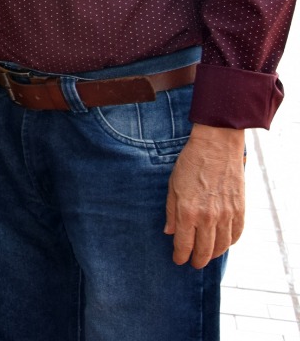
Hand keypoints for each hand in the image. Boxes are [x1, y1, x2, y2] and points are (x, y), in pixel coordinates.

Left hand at [165, 124, 245, 267]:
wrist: (216, 147)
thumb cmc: (190, 164)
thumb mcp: (172, 186)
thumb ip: (171, 212)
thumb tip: (169, 232)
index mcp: (188, 212)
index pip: (184, 244)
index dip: (180, 256)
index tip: (178, 260)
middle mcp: (208, 217)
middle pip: (204, 251)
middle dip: (197, 260)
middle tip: (193, 263)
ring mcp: (226, 215)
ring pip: (222, 246)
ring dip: (214, 254)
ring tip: (207, 255)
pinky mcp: (240, 210)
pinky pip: (236, 235)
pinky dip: (229, 243)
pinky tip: (222, 243)